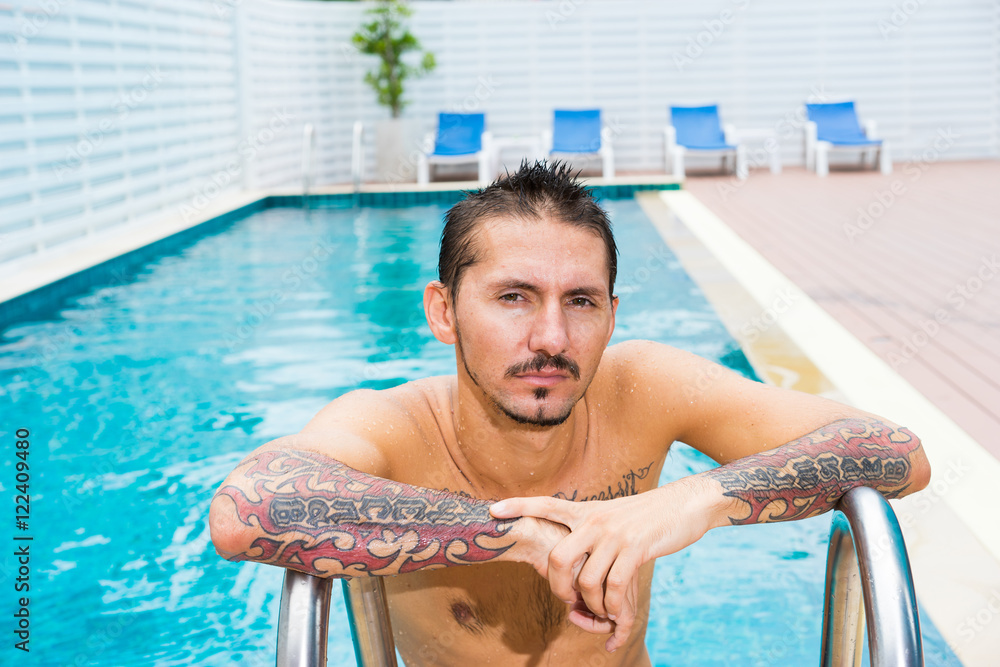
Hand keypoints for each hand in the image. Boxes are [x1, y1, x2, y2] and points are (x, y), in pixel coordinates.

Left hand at [491, 479, 713, 651]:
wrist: (684, 506)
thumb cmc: (646, 516)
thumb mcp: (612, 515)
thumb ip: (590, 528)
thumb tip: (572, 549)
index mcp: (586, 511)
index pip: (546, 505)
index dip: (519, 507)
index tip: (493, 510)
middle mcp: (595, 520)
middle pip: (559, 558)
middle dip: (557, 587)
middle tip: (567, 600)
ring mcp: (614, 534)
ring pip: (587, 580)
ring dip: (592, 605)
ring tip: (601, 610)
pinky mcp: (635, 548)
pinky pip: (612, 587)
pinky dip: (612, 608)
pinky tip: (616, 615)